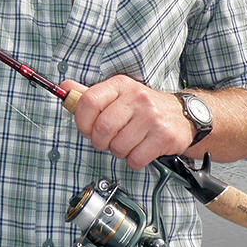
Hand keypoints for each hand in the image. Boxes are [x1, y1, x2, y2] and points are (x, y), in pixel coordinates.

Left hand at [61, 75, 195, 169]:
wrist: (183, 115)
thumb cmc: (143, 107)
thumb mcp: (117, 94)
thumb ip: (89, 94)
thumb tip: (64, 89)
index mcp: (121, 85)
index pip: (89, 102)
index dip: (81, 121)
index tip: (86, 129)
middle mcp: (137, 98)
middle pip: (102, 128)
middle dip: (100, 142)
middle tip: (107, 140)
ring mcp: (152, 117)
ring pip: (118, 146)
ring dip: (118, 151)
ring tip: (127, 143)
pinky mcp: (164, 136)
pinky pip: (135, 158)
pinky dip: (134, 160)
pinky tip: (140, 149)